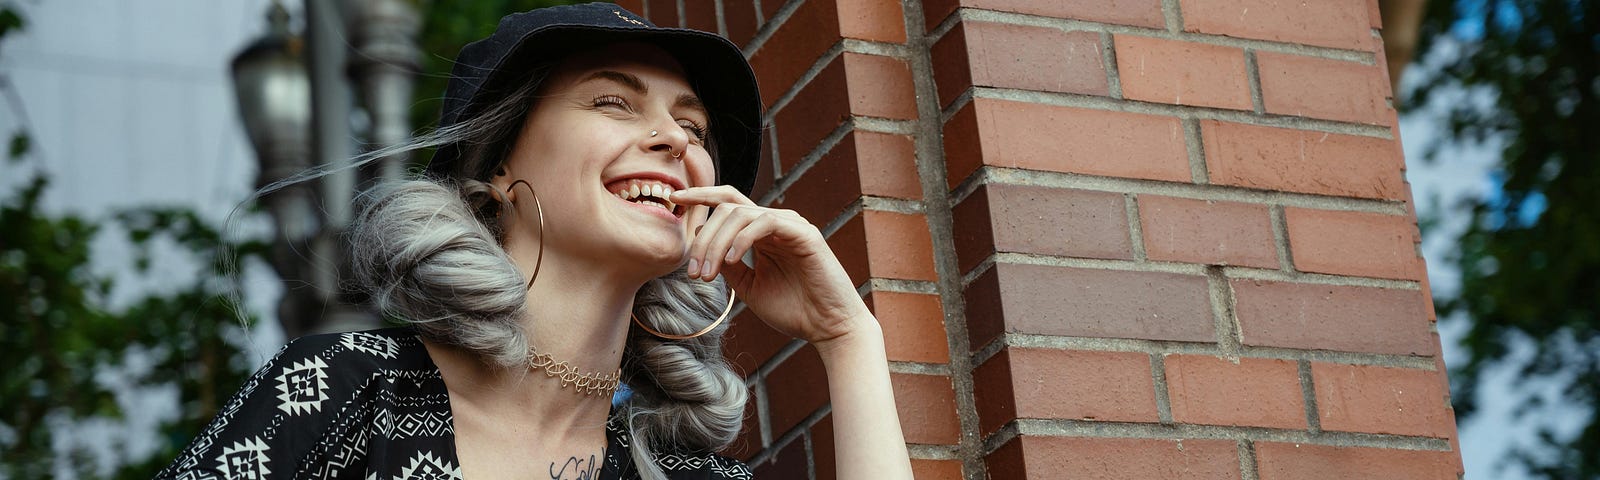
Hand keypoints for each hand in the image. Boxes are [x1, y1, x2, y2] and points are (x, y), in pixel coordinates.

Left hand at [669, 186, 872, 343]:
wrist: (829, 328)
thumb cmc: (795, 311)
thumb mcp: (751, 288)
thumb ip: (728, 267)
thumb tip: (701, 244)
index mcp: (763, 234)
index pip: (728, 204)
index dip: (701, 196)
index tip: (676, 200)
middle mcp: (776, 223)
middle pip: (727, 208)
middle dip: (702, 238)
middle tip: (691, 272)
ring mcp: (791, 225)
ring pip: (740, 214)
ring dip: (716, 243)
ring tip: (706, 275)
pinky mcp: (804, 234)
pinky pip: (765, 222)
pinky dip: (742, 239)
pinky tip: (731, 261)